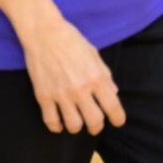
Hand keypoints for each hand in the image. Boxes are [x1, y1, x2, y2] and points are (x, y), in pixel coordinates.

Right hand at [18, 13, 124, 134]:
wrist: (44, 34)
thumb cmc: (72, 41)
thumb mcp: (95, 55)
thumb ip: (105, 76)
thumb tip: (113, 93)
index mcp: (96, 77)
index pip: (112, 106)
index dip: (118, 118)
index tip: (118, 122)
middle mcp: (80, 88)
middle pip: (94, 121)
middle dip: (97, 127)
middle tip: (96, 125)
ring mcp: (61, 94)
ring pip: (73, 125)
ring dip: (77, 127)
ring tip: (77, 122)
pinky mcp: (43, 96)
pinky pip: (51, 121)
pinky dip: (57, 127)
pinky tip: (60, 124)